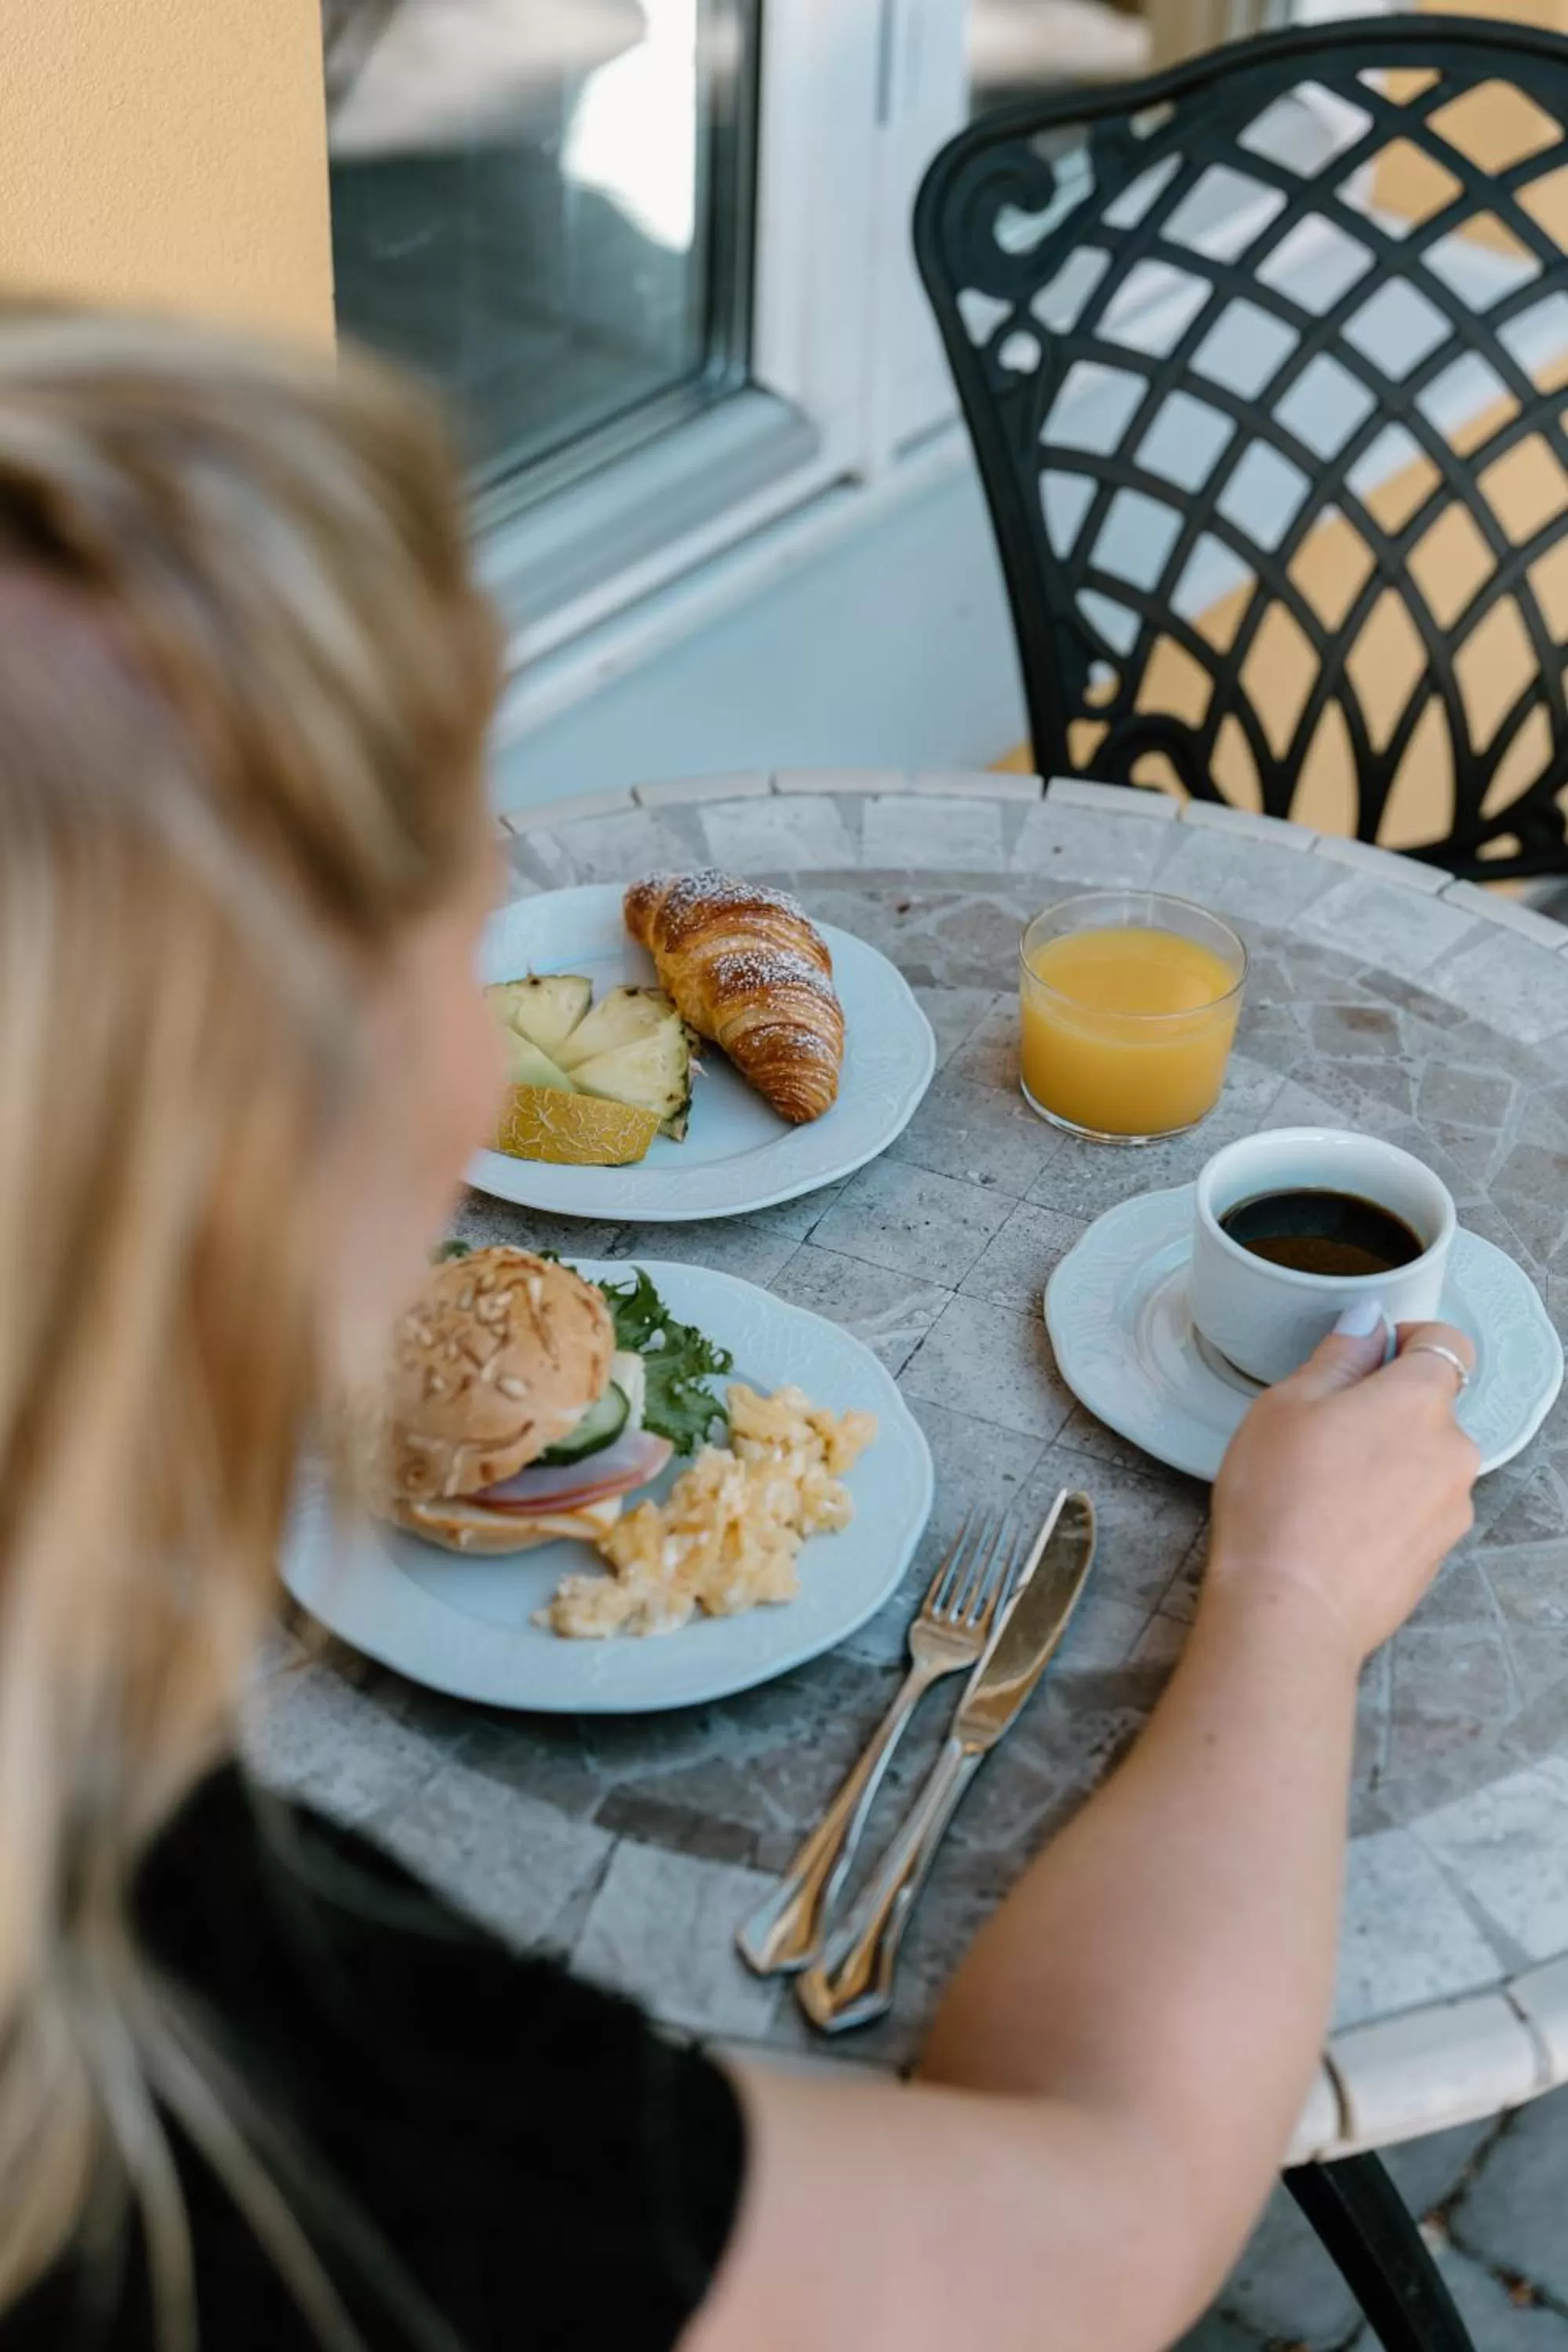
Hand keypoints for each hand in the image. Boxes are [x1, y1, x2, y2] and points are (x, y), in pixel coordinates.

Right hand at [1207, 1317, 1480, 1664]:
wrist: (1289, 1609)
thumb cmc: (1278, 1501)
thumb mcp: (1287, 1404)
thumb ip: (1339, 1356)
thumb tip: (1367, 1325)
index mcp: (1420, 1401)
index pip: (1447, 1343)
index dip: (1407, 1340)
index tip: (1368, 1357)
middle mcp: (1453, 1451)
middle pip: (1431, 1408)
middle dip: (1387, 1409)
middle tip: (1324, 1431)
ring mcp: (1451, 1509)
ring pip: (1424, 1461)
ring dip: (1388, 1461)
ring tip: (1323, 1488)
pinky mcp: (1437, 1556)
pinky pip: (1417, 1510)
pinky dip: (1387, 1508)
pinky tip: (1336, 1527)